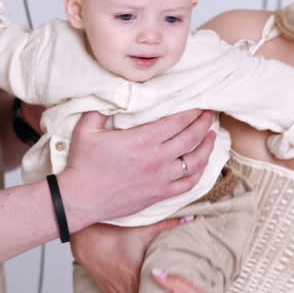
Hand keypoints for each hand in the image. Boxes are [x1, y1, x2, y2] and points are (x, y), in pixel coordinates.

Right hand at [61, 109, 216, 228]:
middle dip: (204, 123)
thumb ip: (101, 109)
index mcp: (143, 139)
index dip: (192, 111)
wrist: (81, 199)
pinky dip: (199, 173)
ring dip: (207, 147)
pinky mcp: (159, 194)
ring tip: (212, 136)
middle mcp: (157, 158)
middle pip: (191, 137)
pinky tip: (202, 164)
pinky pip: (188, 184)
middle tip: (210, 114)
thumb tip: (109, 94)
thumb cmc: (83, 164)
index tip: (199, 104)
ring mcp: (161, 178)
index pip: (178, 121)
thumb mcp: (87, 128)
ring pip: (195, 161)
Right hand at [70, 218, 193, 292]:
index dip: (164, 288)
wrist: (85, 240)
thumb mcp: (143, 229)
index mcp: (136, 277)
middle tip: (161, 281)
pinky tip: (131, 281)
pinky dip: (128, 291)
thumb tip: (189, 218)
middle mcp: (125, 289)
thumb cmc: (111, 235)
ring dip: (139, 292)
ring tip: (146, 281)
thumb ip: (168, 225)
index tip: (170, 282)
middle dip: (153, 291)